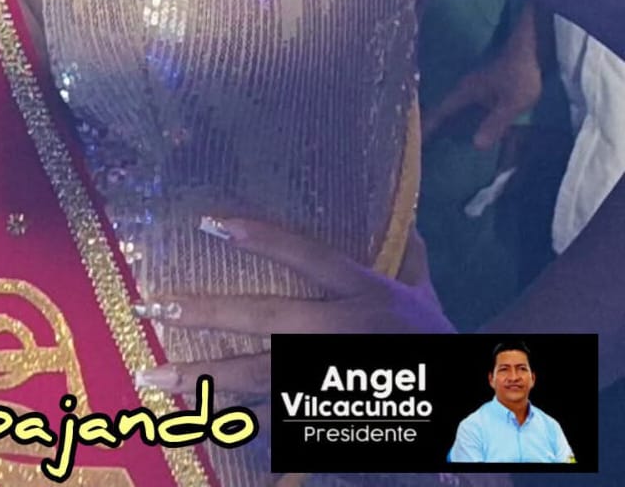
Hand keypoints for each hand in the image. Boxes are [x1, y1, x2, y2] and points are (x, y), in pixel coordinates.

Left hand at [132, 217, 451, 401]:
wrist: (478, 407)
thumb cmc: (437, 337)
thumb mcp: (423, 288)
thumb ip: (405, 251)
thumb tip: (403, 210)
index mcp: (367, 292)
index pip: (306, 256)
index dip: (260, 237)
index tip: (209, 221)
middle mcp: (346, 333)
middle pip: (268, 320)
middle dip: (206, 314)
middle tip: (155, 306)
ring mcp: (335, 380)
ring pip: (260, 378)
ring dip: (203, 377)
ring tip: (153, 374)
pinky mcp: (330, 418)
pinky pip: (272, 421)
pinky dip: (232, 422)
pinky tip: (190, 420)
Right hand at [422, 7, 541, 150]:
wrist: (531, 50)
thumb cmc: (520, 75)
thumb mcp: (511, 103)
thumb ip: (494, 123)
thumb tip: (475, 146)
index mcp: (466, 92)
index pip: (441, 112)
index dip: (428, 126)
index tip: (414, 140)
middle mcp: (466, 91)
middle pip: (444, 111)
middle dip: (432, 126)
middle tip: (420, 144)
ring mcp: (475, 89)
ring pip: (456, 109)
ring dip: (447, 123)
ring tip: (436, 139)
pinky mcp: (486, 90)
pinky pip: (469, 108)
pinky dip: (464, 120)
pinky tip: (467, 128)